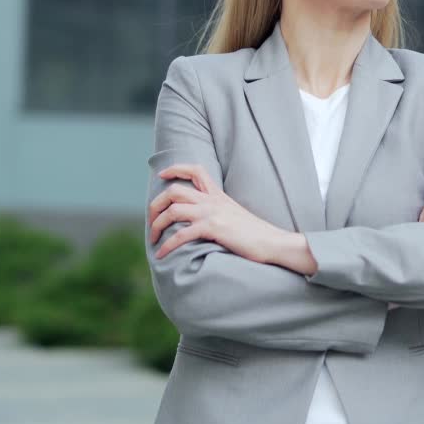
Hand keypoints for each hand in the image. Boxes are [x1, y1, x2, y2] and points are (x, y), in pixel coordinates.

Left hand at [149, 163, 284, 262]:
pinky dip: (167, 245)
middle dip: (156, 204)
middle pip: (174, 190)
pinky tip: (162, 254)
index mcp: (218, 195)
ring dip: (157, 225)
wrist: (272, 242)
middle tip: (151, 220)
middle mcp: (212, 200)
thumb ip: (218, 211)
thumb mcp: (235, 215)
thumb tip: (203, 219)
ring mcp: (212, 213)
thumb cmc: (255, 234)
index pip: (195, 170)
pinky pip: (181, 234)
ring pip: (173, 210)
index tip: (162, 175)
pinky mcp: (213, 228)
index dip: (176, 169)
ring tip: (153, 239)